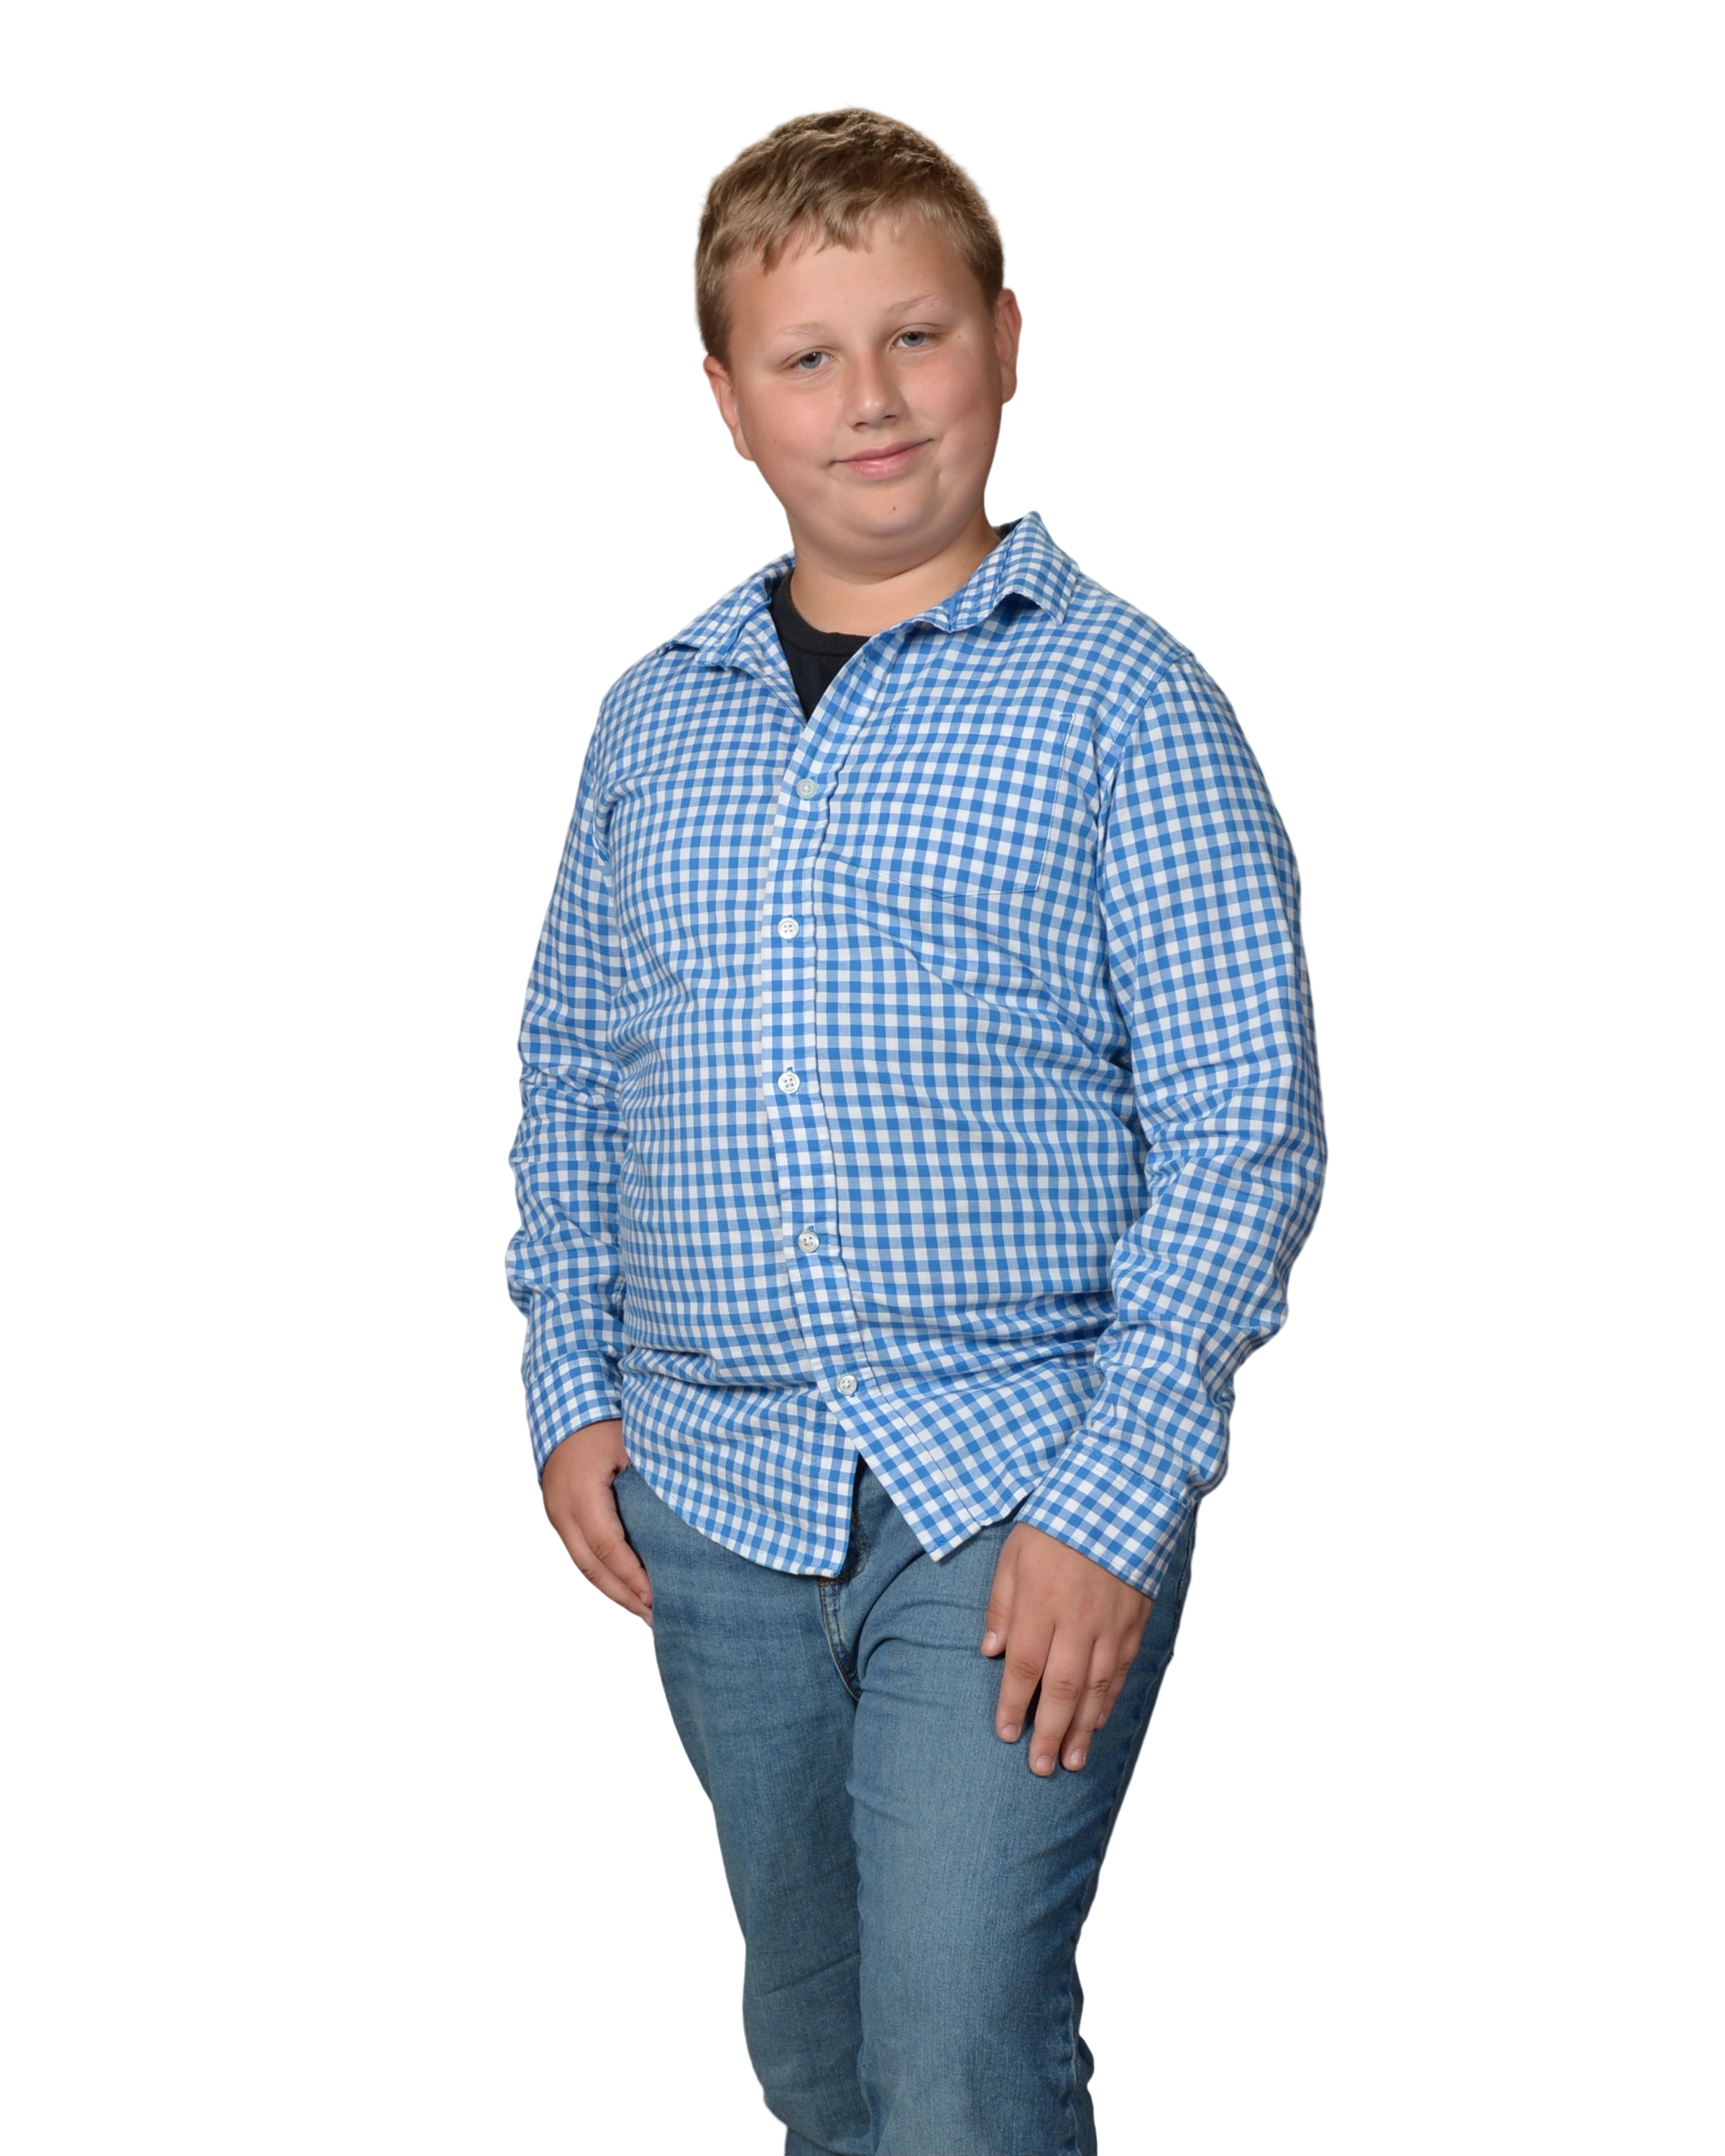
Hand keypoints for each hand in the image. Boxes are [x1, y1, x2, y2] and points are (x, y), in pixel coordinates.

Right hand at [539, 1419, 652, 1628]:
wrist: (564, 1408)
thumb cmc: (604, 1423)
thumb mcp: (632, 1442)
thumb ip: (654, 1473)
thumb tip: (693, 1501)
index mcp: (581, 1493)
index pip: (606, 1545)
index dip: (630, 1574)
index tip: (655, 1596)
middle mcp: (562, 1511)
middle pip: (591, 1567)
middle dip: (623, 1596)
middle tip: (655, 1619)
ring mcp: (558, 1518)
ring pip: (583, 1567)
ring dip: (614, 1592)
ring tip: (646, 1613)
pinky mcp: (562, 1520)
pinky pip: (580, 1556)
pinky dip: (604, 1576)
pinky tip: (627, 1589)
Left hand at [980, 1523, 1150, 1775]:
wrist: (1120, 1496)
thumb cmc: (1057, 1523)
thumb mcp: (1014, 1554)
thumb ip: (1001, 1604)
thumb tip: (990, 1651)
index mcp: (1041, 1605)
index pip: (1023, 1667)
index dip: (1013, 1705)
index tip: (1006, 1735)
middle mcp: (1076, 1623)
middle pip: (1061, 1689)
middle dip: (1048, 1732)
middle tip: (1040, 1768)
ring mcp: (1109, 1625)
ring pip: (1095, 1688)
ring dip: (1081, 1728)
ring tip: (1070, 1761)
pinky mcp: (1133, 1622)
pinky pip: (1120, 1670)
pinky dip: (1109, 1700)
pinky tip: (1097, 1722)